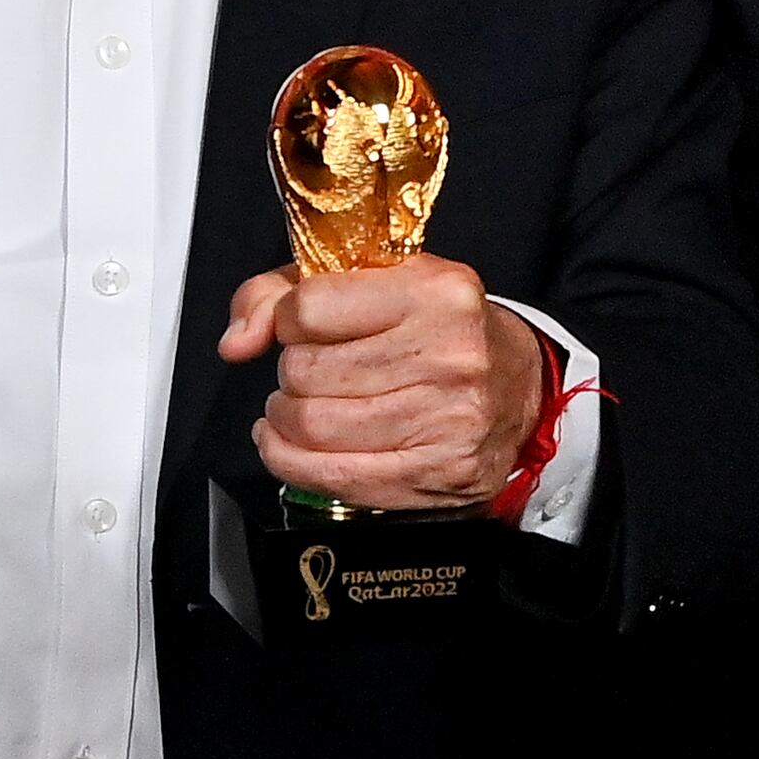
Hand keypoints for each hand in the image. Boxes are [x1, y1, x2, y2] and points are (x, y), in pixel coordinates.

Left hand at [218, 255, 546, 510]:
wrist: (522, 386)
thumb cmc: (440, 330)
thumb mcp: (377, 281)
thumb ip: (285, 291)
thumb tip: (236, 341)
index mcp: (434, 291)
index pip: (308, 309)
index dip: (287, 322)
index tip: (300, 329)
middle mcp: (447, 353)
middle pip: (305, 373)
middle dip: (289, 376)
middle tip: (305, 375)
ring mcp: (446, 419)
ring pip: (312, 426)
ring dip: (285, 420)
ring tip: (296, 409)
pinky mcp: (438, 472)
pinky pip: (332, 477)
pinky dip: (291, 462)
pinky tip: (289, 446)